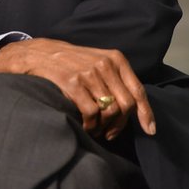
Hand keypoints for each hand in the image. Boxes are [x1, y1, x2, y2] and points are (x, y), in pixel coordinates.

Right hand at [0, 38, 155, 140]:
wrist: (39, 54)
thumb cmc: (72, 63)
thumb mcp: (98, 63)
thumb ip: (116, 80)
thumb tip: (136, 109)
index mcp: (116, 59)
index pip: (138, 90)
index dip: (145, 113)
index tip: (150, 130)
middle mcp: (105, 64)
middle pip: (126, 105)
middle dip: (120, 125)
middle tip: (110, 133)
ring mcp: (89, 73)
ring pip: (110, 111)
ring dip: (104, 127)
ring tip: (97, 130)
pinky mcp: (73, 83)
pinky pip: (92, 113)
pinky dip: (91, 125)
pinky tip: (85, 126)